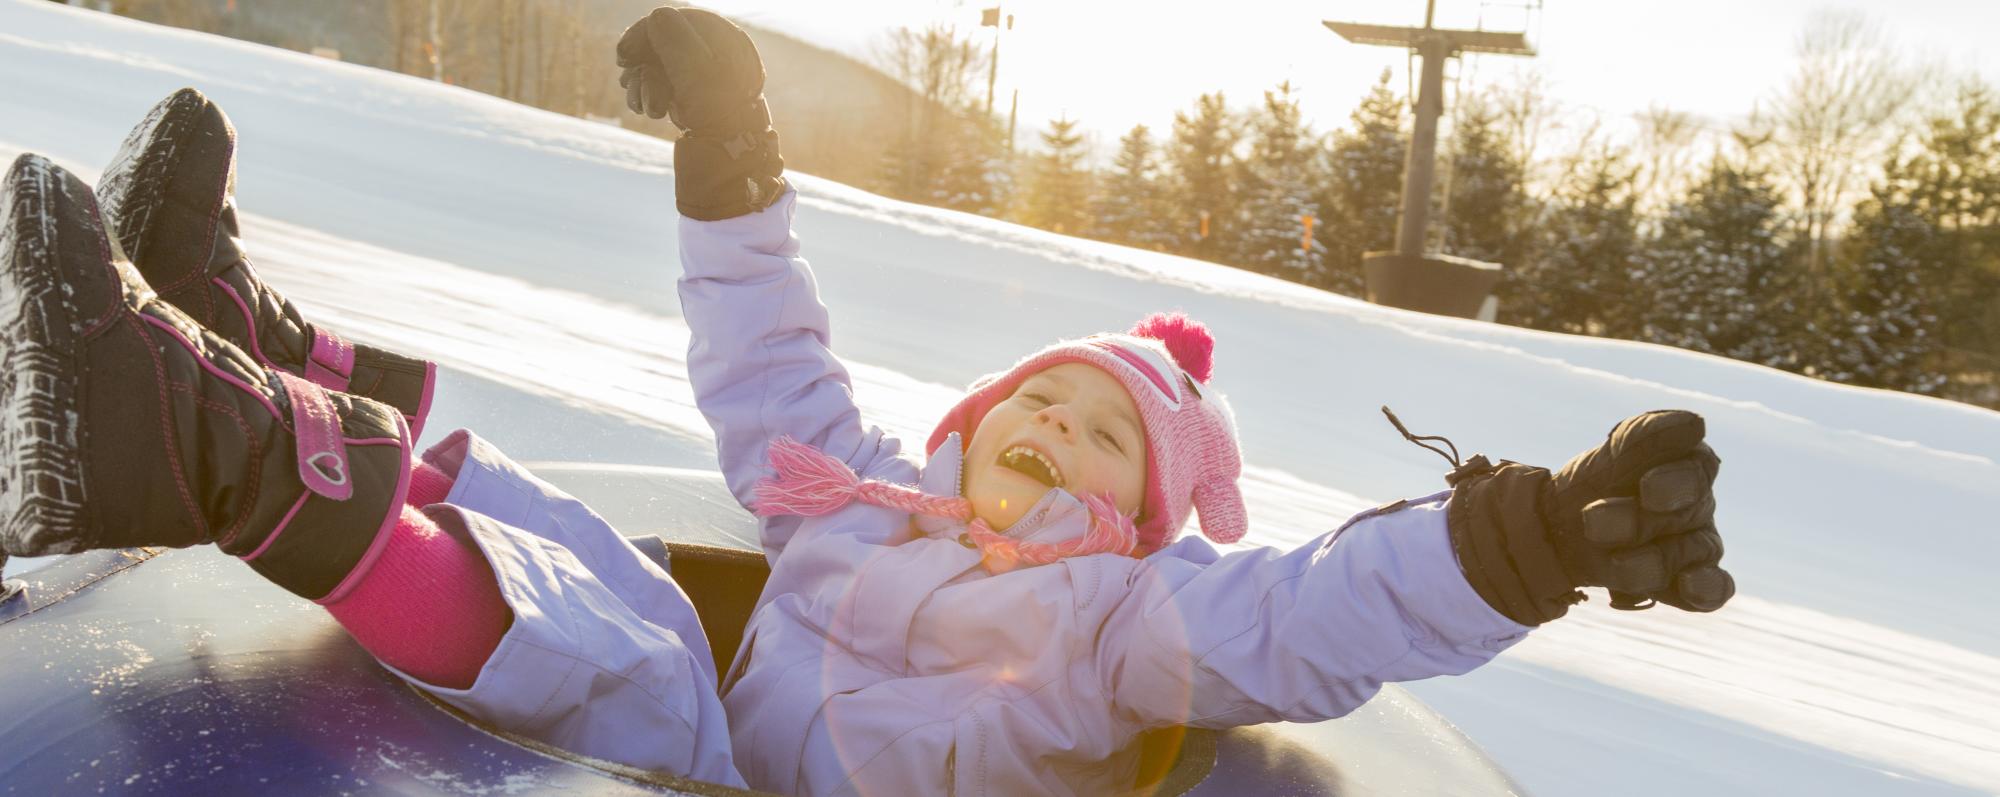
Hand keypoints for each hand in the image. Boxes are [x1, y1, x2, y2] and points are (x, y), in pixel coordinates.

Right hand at [616, 7, 768, 135]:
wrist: (728, 163)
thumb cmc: (718, 119)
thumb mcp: (696, 74)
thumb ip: (675, 40)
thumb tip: (656, 16)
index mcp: (726, 42)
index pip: (678, 20)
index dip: (646, 32)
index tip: (624, 55)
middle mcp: (715, 55)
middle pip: (664, 43)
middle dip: (641, 62)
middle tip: (625, 76)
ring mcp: (703, 77)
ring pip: (659, 65)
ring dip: (643, 83)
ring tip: (647, 107)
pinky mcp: (693, 97)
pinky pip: (663, 84)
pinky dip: (649, 94)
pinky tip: (646, 109)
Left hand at [1448, 410, 1734, 624]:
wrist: (1557, 530)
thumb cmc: (1594, 484)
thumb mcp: (1607, 457)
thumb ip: (1643, 439)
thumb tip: (1694, 425)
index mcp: (1684, 464)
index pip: (1696, 468)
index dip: (1676, 481)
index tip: (1647, 490)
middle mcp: (1697, 505)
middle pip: (1682, 513)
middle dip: (1634, 520)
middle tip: (1592, 520)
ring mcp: (1696, 545)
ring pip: (1688, 553)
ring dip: (1646, 560)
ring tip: (1607, 560)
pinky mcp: (1688, 583)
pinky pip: (1711, 589)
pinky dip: (1706, 589)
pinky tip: (1691, 587)